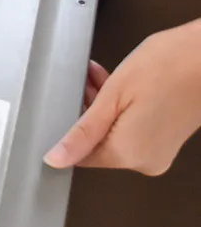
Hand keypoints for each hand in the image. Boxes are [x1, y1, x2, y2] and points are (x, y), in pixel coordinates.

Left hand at [45, 19, 200, 175]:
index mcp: (129, 154)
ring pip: (113, 132)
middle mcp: (146, 160)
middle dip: (87, 111)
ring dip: (103, 106)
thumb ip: (82, 131)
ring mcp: (160, 150)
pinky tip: (119, 85)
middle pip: (97, 142)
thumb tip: (57, 158)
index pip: (80, 156)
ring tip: (103, 77)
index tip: (68, 104)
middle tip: (87, 81)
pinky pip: (132, 128)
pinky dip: (121, 109)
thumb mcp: (113, 96)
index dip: (69, 127)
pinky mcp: (166, 139)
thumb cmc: (169, 66)